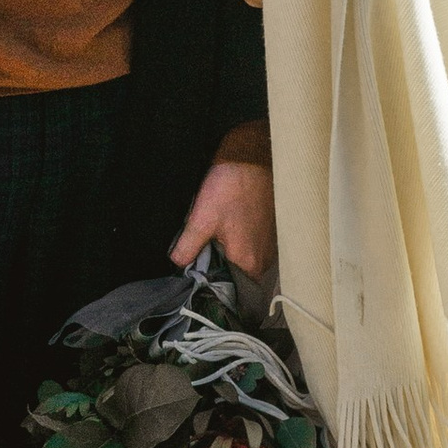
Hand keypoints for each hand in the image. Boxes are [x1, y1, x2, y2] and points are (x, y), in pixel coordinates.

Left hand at [174, 155, 275, 281]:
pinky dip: (239, 243)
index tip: (197, 275)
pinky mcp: (270, 232)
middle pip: (237, 277)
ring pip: (244, 261)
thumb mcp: (201, 219)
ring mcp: (270, 245)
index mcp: (248, 262)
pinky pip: (252, 247)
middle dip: (218, 268)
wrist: (254, 156)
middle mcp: (264, 260)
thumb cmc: (231, 188)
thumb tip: (177, 264)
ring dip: (229, 255)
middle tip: (200, 254)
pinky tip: (228, 227)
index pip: (229, 291)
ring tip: (213, 239)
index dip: (211, 285)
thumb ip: (187, 248)